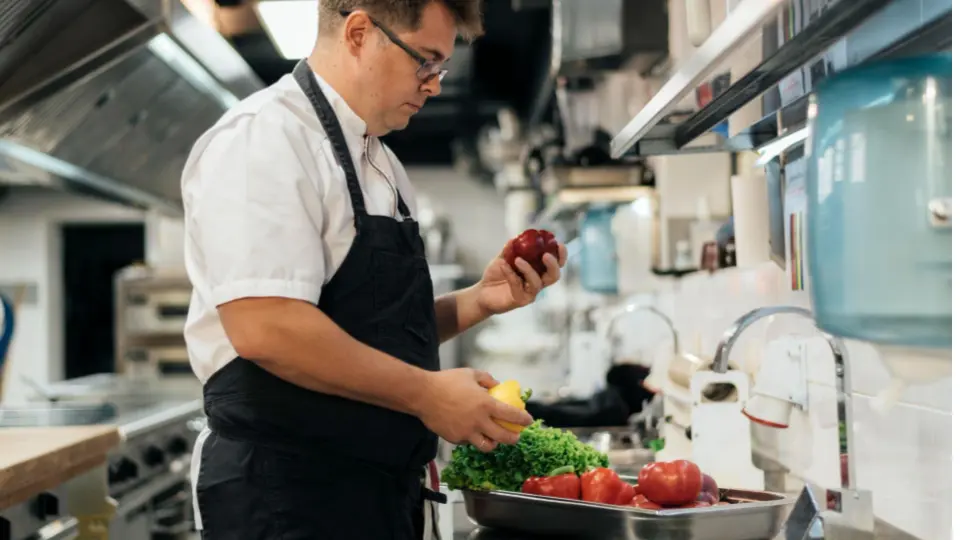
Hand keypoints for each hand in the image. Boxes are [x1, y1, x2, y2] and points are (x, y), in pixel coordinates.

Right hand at [416, 368, 533, 451]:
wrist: (422, 394)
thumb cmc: (447, 381)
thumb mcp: (470, 374)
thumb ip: (487, 379)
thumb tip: (497, 385)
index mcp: (485, 404)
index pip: (512, 415)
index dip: (523, 420)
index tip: (528, 420)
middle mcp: (478, 421)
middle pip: (504, 437)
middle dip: (514, 438)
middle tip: (516, 435)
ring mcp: (466, 432)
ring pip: (487, 446)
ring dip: (494, 443)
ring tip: (495, 439)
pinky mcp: (455, 439)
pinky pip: (469, 442)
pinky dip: (473, 439)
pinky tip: (472, 432)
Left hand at [476, 242, 567, 315]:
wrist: (482, 292)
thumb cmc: (496, 275)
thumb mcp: (503, 258)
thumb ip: (510, 249)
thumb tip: (516, 238)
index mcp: (538, 270)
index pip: (556, 264)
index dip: (561, 255)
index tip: (559, 244)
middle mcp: (538, 282)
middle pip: (554, 276)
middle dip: (552, 265)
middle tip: (545, 255)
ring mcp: (530, 293)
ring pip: (537, 283)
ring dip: (528, 269)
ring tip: (517, 259)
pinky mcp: (520, 300)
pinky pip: (518, 286)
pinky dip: (511, 274)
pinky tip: (503, 265)